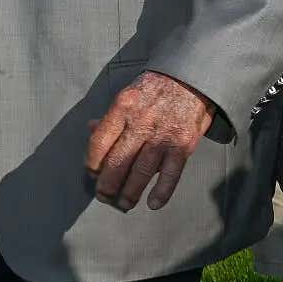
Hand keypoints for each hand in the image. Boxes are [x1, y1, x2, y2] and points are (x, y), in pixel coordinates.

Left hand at [85, 70, 215, 211]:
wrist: (192, 77)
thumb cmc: (156, 86)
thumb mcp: (129, 93)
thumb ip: (111, 114)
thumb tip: (90, 129)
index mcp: (123, 107)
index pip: (99, 143)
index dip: (92, 164)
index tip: (92, 173)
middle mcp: (141, 122)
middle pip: (117, 162)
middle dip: (107, 184)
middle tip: (104, 196)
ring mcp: (163, 135)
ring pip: (141, 172)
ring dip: (130, 192)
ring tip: (124, 204)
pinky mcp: (183, 145)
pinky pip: (171, 174)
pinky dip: (162, 192)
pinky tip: (153, 204)